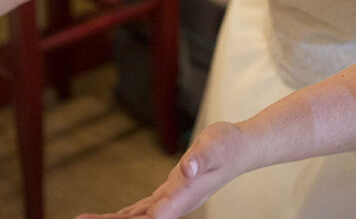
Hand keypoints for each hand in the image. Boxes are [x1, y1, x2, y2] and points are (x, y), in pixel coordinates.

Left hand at [75, 121, 248, 218]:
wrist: (241, 149)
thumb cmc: (229, 145)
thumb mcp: (215, 144)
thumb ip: (202, 158)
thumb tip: (188, 169)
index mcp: (184, 195)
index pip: (152, 216)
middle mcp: (176, 204)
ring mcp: (173, 201)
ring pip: (138, 218)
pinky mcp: (171, 194)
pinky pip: (143, 210)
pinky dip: (126, 215)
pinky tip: (114, 217)